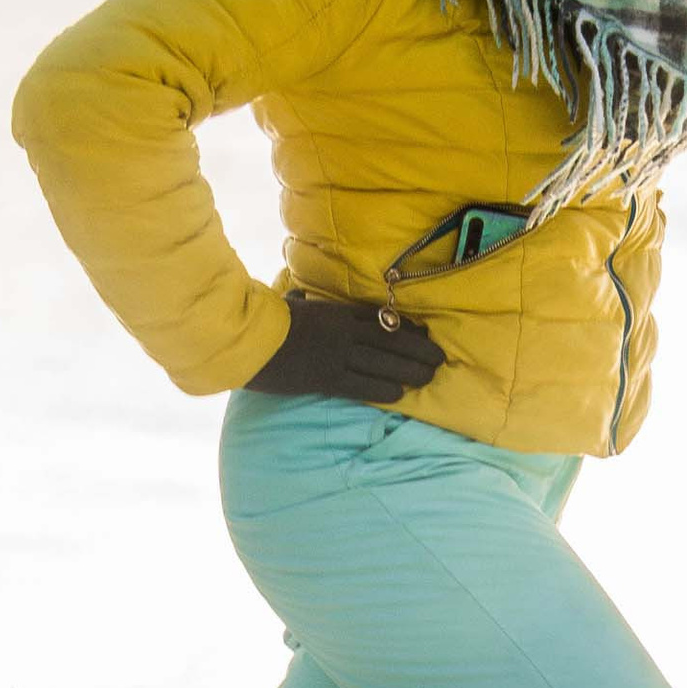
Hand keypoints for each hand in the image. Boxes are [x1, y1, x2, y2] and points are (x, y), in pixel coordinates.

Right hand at [256, 290, 445, 406]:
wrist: (246, 340)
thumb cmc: (263, 321)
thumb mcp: (287, 304)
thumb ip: (299, 301)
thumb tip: (296, 293)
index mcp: (334, 313)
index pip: (378, 319)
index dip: (405, 326)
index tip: (424, 332)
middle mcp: (342, 333)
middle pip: (389, 340)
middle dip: (418, 349)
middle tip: (439, 358)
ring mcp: (336, 356)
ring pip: (383, 363)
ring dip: (409, 371)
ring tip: (429, 377)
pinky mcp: (326, 379)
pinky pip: (362, 385)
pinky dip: (383, 389)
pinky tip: (400, 394)